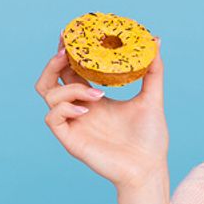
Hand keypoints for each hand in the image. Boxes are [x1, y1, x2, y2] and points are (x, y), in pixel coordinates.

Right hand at [34, 35, 169, 189]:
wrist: (149, 168)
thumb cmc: (150, 138)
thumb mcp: (153, 98)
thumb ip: (153, 70)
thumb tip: (155, 40)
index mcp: (94, 99)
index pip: (70, 71)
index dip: (66, 53)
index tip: (71, 35)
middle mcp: (79, 110)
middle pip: (49, 80)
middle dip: (54, 63)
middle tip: (67, 52)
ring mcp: (73, 125)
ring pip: (48, 95)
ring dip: (69, 87)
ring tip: (98, 94)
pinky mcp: (70, 140)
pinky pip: (51, 118)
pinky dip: (65, 108)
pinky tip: (87, 110)